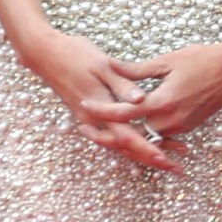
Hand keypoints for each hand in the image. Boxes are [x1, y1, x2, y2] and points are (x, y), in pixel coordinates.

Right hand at [25, 26, 184, 172]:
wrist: (46, 54)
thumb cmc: (75, 54)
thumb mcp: (102, 65)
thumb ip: (122, 84)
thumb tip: (140, 100)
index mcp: (99, 108)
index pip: (127, 136)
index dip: (148, 148)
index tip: (166, 159)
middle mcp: (94, 120)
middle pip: (126, 146)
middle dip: (151, 157)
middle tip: (176, 167)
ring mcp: (91, 119)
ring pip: (120, 143)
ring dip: (143, 151)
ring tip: (169, 158)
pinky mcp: (90, 114)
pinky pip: (113, 134)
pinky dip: (131, 140)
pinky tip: (145, 140)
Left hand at [81, 32, 221, 136]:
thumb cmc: (202, 59)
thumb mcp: (167, 61)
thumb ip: (136, 70)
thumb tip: (110, 66)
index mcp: (161, 103)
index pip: (123, 112)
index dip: (101, 110)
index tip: (84, 105)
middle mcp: (169, 121)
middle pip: (130, 132)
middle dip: (107, 131)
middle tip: (84, 126)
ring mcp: (179, 127)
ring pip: (144, 134)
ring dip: (125, 132)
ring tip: (102, 126)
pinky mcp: (187, 128)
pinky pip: (159, 133)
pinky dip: (144, 131)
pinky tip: (132, 125)